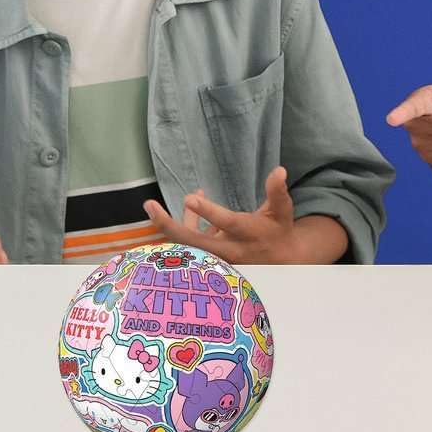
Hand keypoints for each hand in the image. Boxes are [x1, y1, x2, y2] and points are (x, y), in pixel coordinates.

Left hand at [144, 167, 299, 263]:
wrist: (279, 262)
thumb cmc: (278, 230)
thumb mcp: (282, 210)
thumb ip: (277, 191)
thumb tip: (279, 170)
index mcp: (248, 233)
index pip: (227, 223)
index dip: (209, 212)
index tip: (191, 197)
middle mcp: (230, 248)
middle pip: (194, 242)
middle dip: (169, 225)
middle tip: (149, 205)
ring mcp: (217, 256)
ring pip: (187, 244)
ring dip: (169, 225)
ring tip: (152, 206)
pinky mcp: (211, 257)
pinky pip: (191, 243)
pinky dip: (185, 224)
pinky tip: (190, 204)